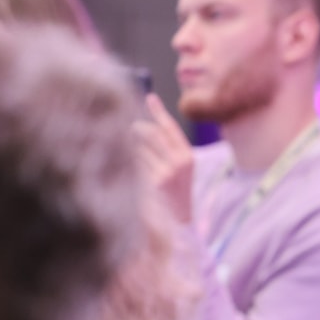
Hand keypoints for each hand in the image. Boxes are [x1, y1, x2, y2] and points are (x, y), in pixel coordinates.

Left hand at [133, 94, 196, 228]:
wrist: (177, 222)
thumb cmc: (175, 193)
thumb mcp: (178, 169)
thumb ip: (166, 148)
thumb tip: (144, 125)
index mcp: (188, 157)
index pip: (170, 128)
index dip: (158, 111)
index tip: (149, 97)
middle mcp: (179, 163)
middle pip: (151, 133)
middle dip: (138, 129)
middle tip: (132, 130)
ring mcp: (165, 173)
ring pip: (139, 148)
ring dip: (132, 148)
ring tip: (134, 156)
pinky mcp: (152, 182)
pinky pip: (135, 163)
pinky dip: (131, 163)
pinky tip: (133, 171)